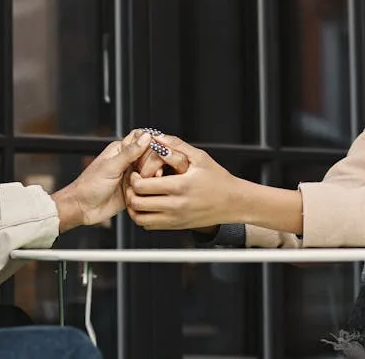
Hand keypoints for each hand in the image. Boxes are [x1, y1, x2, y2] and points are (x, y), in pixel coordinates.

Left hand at [51, 129, 151, 232]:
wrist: (82, 208)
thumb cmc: (89, 186)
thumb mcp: (111, 167)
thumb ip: (130, 152)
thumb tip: (146, 136)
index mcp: (120, 149)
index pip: (142, 138)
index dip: (150, 143)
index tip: (155, 151)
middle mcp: (127, 160)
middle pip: (150, 154)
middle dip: (152, 162)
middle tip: (147, 172)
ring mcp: (131, 175)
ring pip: (151, 169)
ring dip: (151, 176)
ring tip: (146, 182)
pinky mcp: (134, 188)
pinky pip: (148, 185)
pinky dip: (150, 187)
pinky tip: (145, 191)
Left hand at [124, 134, 244, 230]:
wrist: (234, 203)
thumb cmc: (219, 179)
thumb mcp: (200, 158)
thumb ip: (177, 146)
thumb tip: (158, 138)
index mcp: (180, 186)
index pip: (142, 186)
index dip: (134, 178)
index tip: (137, 171)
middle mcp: (176, 205)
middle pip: (137, 203)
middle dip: (130, 191)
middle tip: (133, 183)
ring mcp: (175, 218)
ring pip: (140, 218)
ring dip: (134, 207)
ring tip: (138, 195)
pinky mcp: (176, 226)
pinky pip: (150, 225)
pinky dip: (143, 217)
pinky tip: (148, 205)